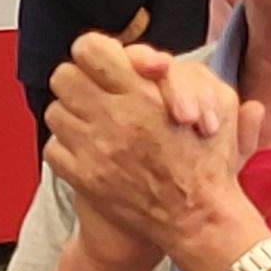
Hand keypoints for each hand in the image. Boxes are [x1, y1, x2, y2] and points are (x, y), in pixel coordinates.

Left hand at [44, 35, 264, 269]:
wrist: (198, 219)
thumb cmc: (211, 162)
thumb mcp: (218, 105)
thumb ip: (185, 75)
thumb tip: (150, 60)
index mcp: (145, 94)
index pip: (89, 50)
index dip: (93, 52)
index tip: (102, 63)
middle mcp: (114, 118)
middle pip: (63, 77)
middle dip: (78, 81)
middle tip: (94, 92)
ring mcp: (95, 150)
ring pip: (55, 111)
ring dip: (71, 115)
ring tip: (93, 124)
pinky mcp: (83, 177)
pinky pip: (53, 147)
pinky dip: (67, 148)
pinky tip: (89, 151)